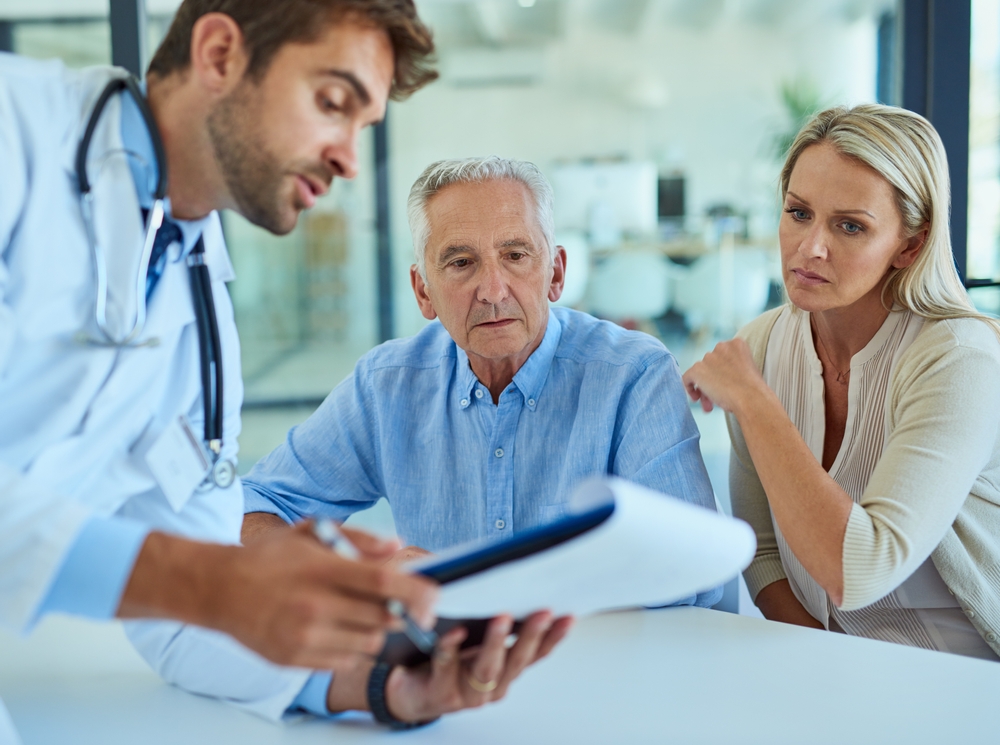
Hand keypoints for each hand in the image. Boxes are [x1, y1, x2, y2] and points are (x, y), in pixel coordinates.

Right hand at [119, 523, 437, 670]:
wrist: (218, 589)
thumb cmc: (270, 557)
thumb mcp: (311, 532)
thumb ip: (358, 538)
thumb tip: (397, 548)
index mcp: (320, 569)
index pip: (382, 584)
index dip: (415, 592)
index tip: (433, 594)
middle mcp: (313, 605)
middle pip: (382, 619)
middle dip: (401, 613)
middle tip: (402, 604)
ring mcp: (302, 637)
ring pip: (368, 644)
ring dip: (377, 631)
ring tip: (363, 614)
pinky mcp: (293, 660)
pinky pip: (344, 661)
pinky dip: (352, 647)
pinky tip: (339, 629)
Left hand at [385, 611, 573, 722]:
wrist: (411, 689)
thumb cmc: (448, 658)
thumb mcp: (478, 640)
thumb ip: (497, 621)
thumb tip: (512, 581)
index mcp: (506, 669)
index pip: (537, 653)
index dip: (554, 636)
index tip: (569, 615)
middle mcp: (493, 684)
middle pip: (517, 660)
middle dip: (531, 635)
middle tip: (542, 611)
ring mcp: (468, 692)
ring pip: (488, 668)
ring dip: (497, 642)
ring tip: (501, 618)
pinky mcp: (440, 692)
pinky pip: (447, 666)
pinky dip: (452, 648)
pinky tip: (456, 632)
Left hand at [682, 338, 765, 413]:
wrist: (751, 398)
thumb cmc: (753, 390)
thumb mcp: (747, 370)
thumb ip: (732, 368)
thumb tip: (717, 379)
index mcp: (737, 344)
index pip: (722, 356)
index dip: (721, 371)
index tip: (725, 384)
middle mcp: (721, 347)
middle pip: (710, 364)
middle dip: (712, 381)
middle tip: (716, 396)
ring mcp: (708, 357)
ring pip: (700, 373)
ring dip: (704, 388)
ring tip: (710, 405)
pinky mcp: (697, 369)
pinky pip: (687, 378)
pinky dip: (689, 388)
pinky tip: (697, 398)